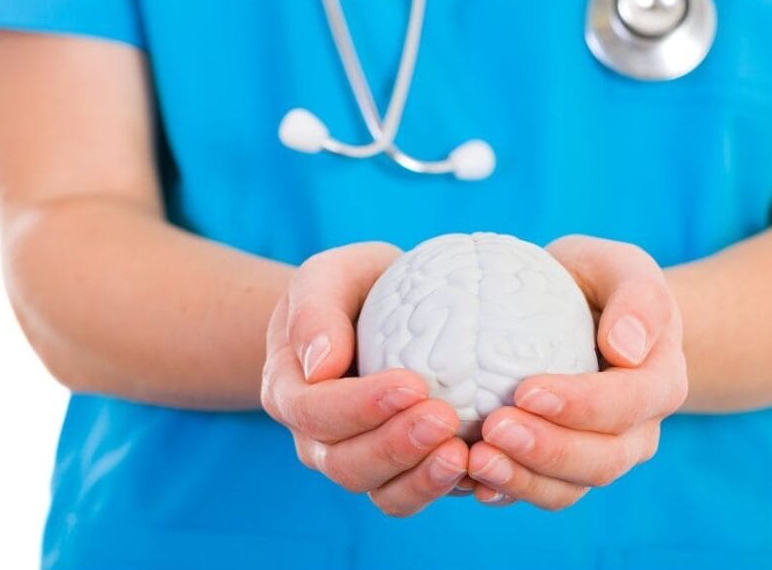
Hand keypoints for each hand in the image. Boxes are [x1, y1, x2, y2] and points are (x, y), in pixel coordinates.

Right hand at [261, 242, 468, 516]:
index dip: (360, 406)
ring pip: (381, 491)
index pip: (314, 411)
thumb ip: (315, 310)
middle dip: (396, 447)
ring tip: (462, 453)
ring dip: (421, 478)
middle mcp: (318, 439)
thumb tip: (320, 366)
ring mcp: (359, 461)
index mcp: (290, 392)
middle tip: (445, 419)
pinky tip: (480, 470)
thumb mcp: (330, 276)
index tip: (412, 384)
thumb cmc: (354, 287)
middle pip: (345, 463)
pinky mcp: (401, 473)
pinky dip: (446, 489)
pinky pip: (416, 495)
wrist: (378, 311)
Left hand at [466, 235, 687, 508]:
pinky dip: (507, 491)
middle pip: (603, 460)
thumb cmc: (601, 282)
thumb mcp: (622, 268)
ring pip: (571, 488)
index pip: (628, 404)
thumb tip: (625, 347)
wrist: (588, 313)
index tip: (526, 390)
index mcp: (660, 381)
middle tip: (493, 428)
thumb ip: (638, 298)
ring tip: (475, 459)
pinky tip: (470, 479)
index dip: (581, 405)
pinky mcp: (562, 470)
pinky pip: (539, 493)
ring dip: (523, 480)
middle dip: (547, 450)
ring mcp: (601, 456)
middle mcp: (637, 431)